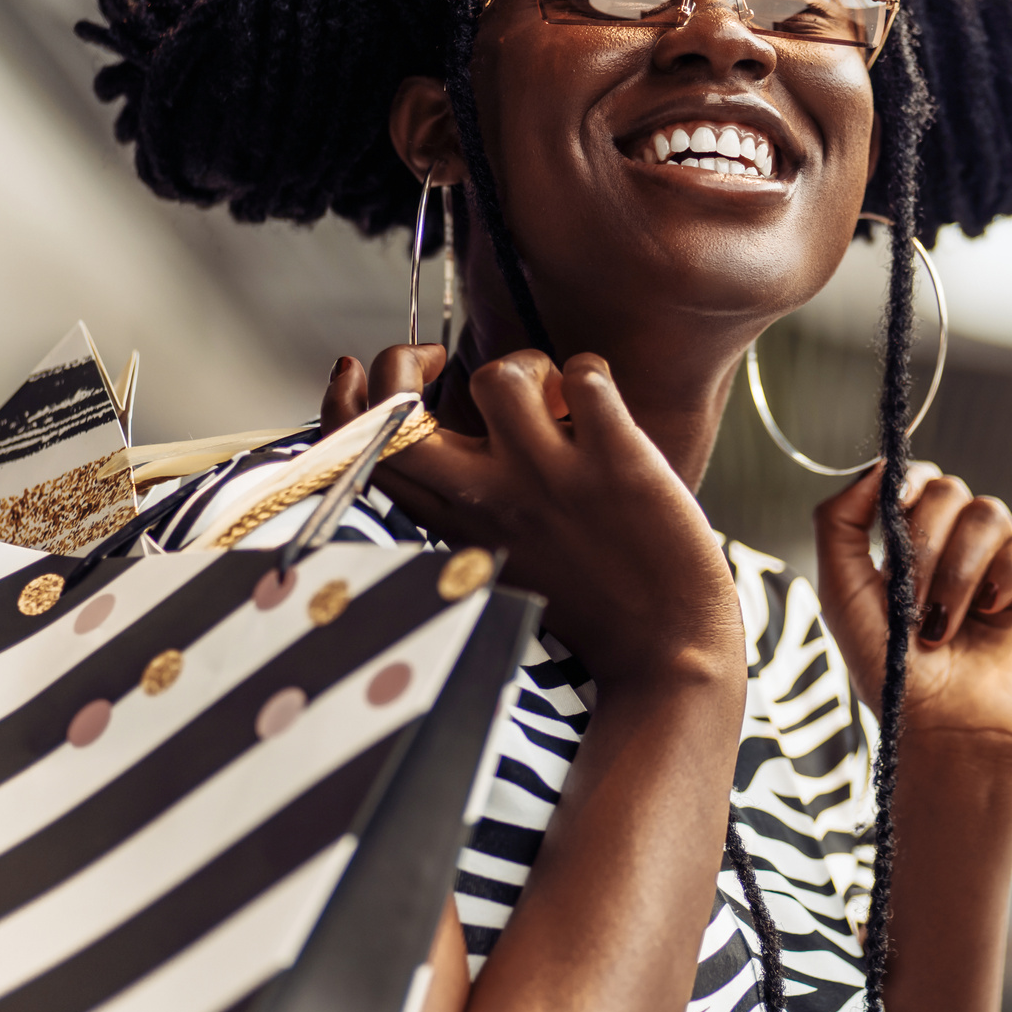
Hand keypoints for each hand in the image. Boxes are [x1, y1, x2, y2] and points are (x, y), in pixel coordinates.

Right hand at [323, 346, 744, 691]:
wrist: (668, 651)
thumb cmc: (593, 603)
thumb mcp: (501, 556)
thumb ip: (469, 502)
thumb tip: (454, 433)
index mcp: (456, 522)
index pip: (362, 452)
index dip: (343, 398)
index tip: (358, 369)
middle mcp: (489, 498)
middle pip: (396, 413)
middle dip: (398, 361)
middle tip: (439, 359)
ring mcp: (549, 477)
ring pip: (499, 374)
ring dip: (527, 366)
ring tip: (557, 400)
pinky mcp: (614, 461)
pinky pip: (585, 374)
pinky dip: (593, 372)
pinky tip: (606, 406)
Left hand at [814, 464, 1011, 749]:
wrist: (944, 730)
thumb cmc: (891, 672)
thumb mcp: (842, 592)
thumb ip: (840, 522)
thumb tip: (877, 465)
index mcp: (919, 546)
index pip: (920, 481)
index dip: (907, 483)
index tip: (894, 508)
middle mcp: (965, 548)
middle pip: (952, 491)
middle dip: (926, 543)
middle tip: (914, 602)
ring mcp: (1009, 565)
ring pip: (990, 513)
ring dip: (958, 568)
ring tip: (944, 624)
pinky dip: (1009, 568)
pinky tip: (991, 608)